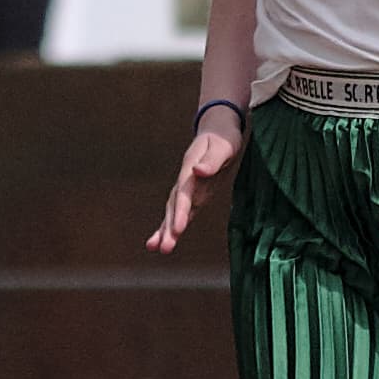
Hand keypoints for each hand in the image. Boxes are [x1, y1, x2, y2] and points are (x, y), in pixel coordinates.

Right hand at [146, 108, 242, 252]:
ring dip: (165, 230)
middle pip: (174, 206)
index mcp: (190, 168)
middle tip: (163, 248)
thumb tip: (198, 171)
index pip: (184, 194)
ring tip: (155, 248)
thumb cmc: (223, 137)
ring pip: (174, 211)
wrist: (217, 130)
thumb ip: (212, 159)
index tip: (178, 230)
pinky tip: (166, 240)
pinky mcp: (194, 194)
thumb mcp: (223, 145)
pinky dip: (173, 226)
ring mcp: (188, 188)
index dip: (181, 212)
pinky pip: (182, 213)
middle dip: (168, 227)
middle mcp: (185, 180)